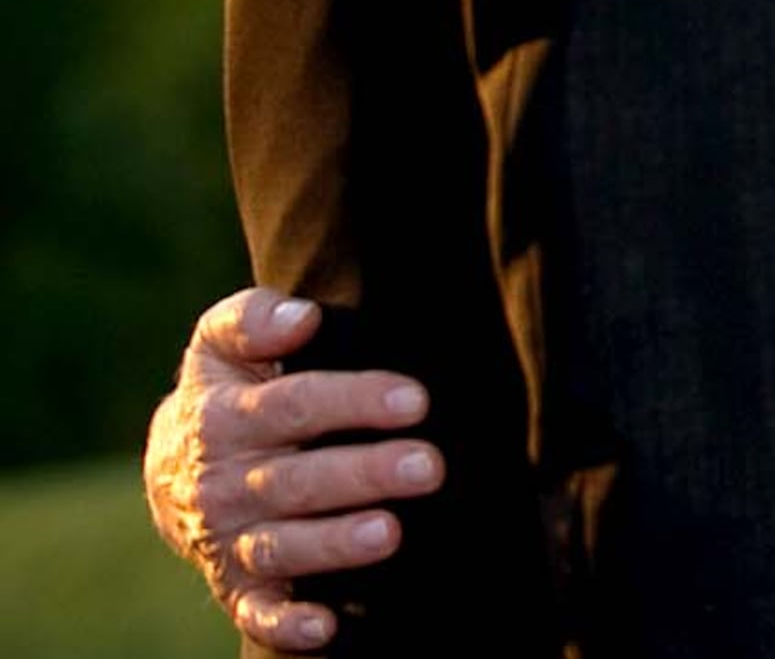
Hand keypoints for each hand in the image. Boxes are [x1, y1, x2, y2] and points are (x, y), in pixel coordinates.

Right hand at [144, 290, 441, 651]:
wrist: (175, 465)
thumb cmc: (228, 386)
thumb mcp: (222, 341)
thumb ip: (254, 319)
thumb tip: (300, 318)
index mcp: (224, 417)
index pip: (293, 406)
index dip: (354, 401)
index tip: (416, 399)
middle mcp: (224, 483)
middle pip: (296, 479)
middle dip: (364, 474)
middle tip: (429, 467)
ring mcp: (228, 538)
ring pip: (281, 545)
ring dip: (333, 544)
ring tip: (389, 533)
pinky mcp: (236, 584)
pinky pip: (255, 610)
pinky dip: (286, 623)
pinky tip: (327, 628)